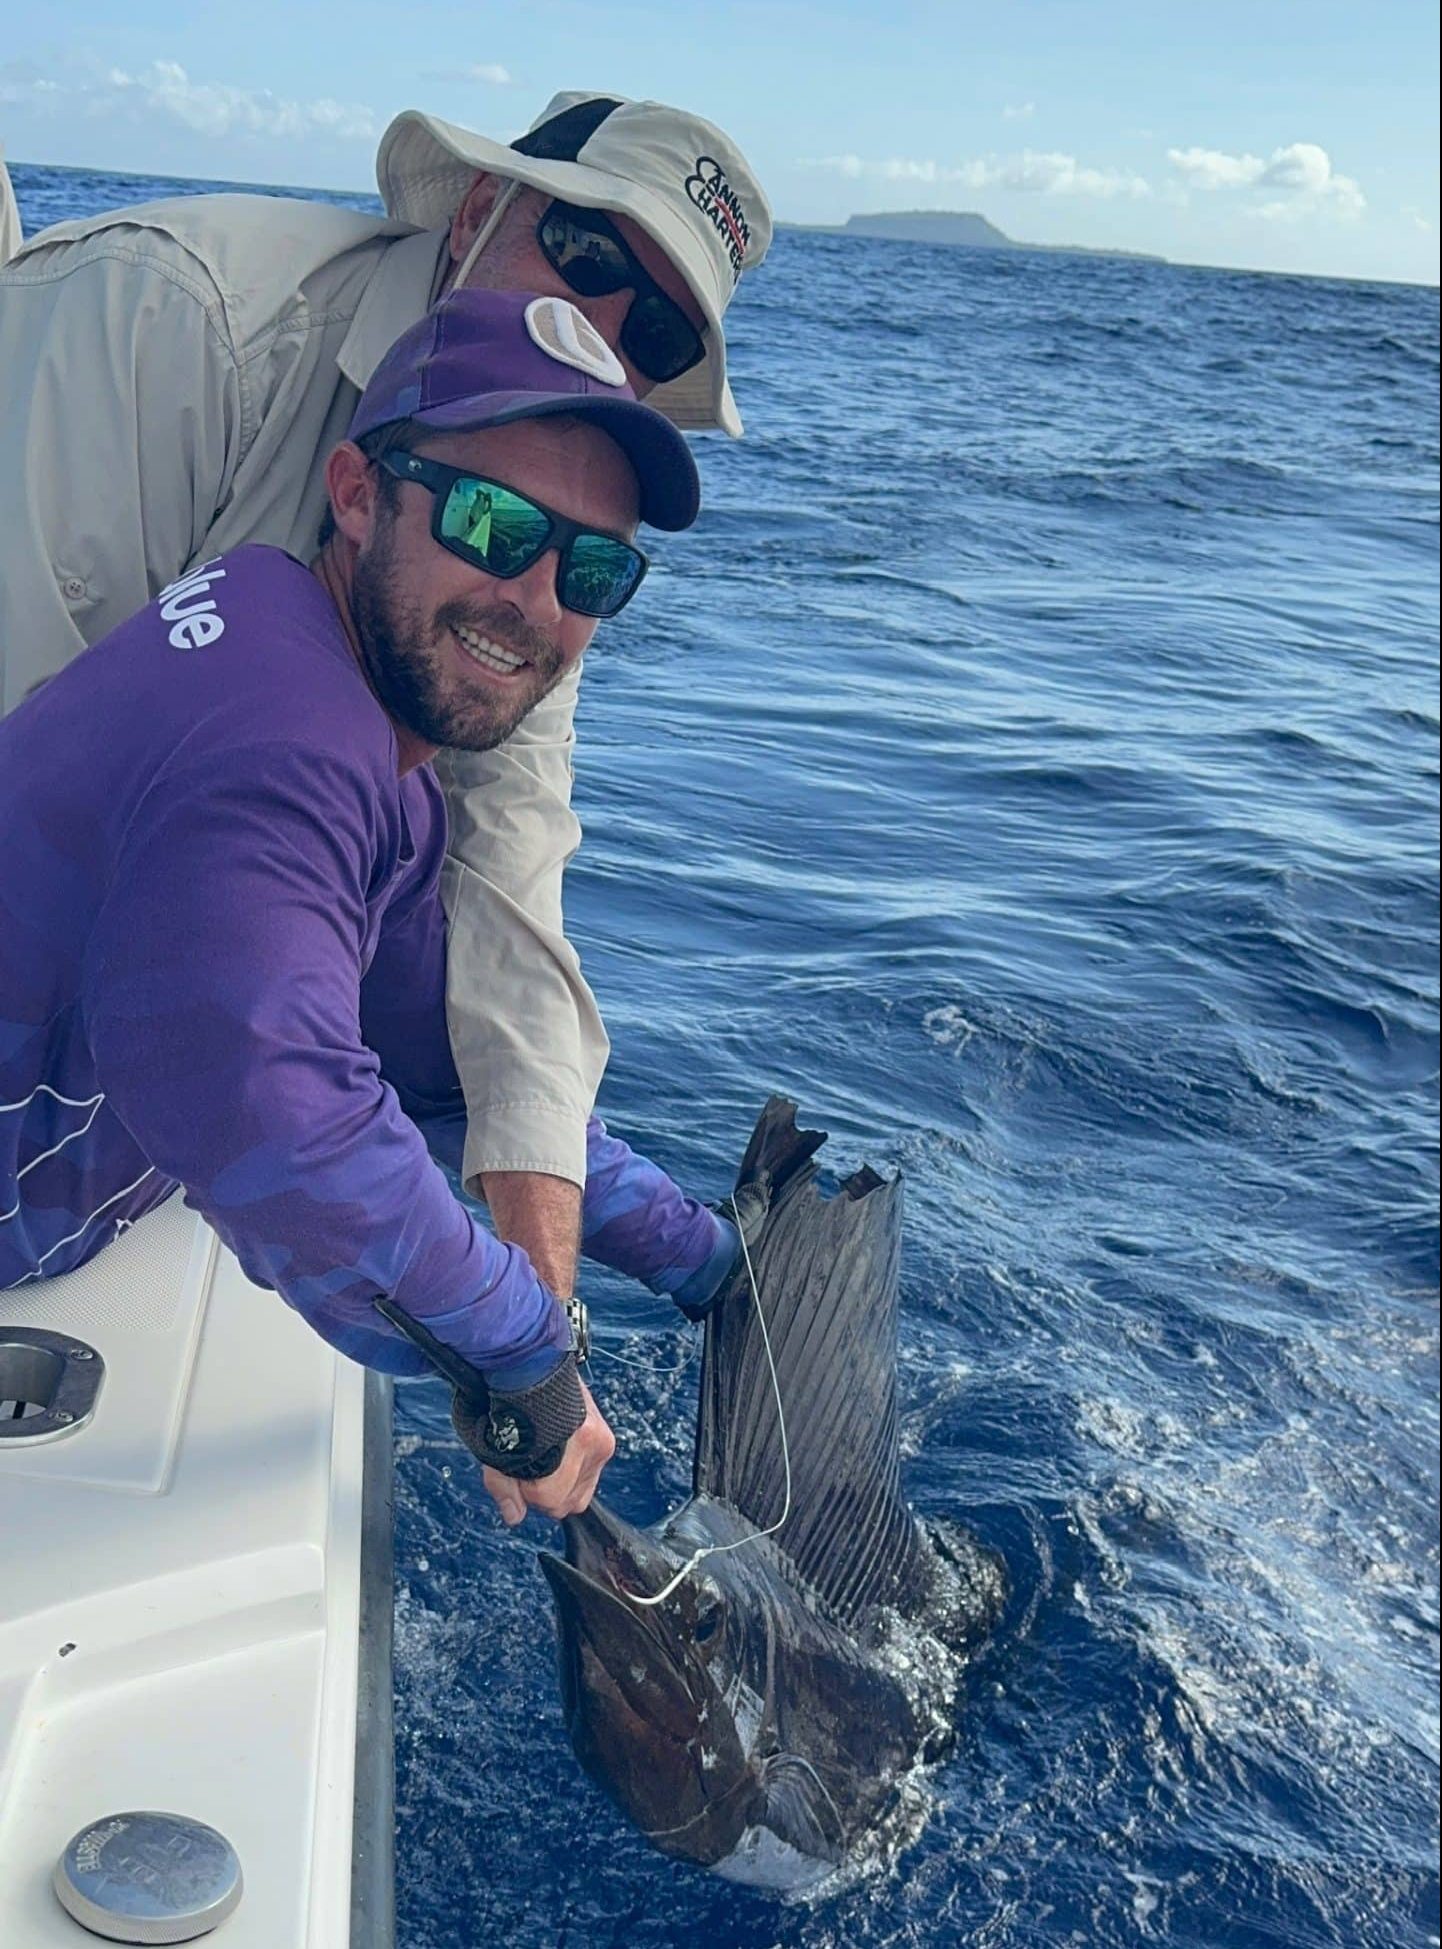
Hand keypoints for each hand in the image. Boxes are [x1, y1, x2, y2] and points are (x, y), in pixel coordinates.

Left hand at [483, 1381, 614, 1526]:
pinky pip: (592, 1469)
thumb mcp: (495, 1451)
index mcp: (562, 1454)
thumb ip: (504, 1488)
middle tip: (528, 1465)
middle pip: (571, 1501)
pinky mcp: (604, 1432)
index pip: (550, 1500)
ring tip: (544, 1453)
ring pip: (584, 1489)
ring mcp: (600, 1437)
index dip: (527, 1492)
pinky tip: (558, 1447)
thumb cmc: (505, 1403)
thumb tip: (514, 1516)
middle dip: (546, 1491)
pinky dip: (575, 1466)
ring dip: (563, 1480)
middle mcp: (589, 1445)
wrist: (523, 1362)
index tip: (515, 1470)